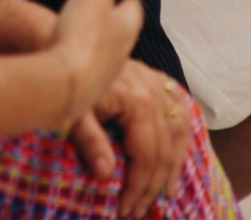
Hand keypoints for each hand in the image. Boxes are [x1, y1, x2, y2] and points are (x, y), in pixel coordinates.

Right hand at [50, 0, 144, 125]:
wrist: (63, 85)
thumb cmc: (80, 36)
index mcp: (126, 23)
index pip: (133, 8)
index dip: (128, 0)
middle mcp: (120, 51)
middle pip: (122, 34)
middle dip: (118, 25)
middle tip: (112, 17)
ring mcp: (104, 73)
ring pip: (107, 56)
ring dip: (102, 49)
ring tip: (93, 44)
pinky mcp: (88, 92)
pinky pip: (90, 76)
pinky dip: (85, 68)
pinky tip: (72, 68)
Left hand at [70, 62, 191, 218]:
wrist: (71, 47)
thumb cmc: (70, 81)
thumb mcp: (74, 113)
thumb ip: (89, 142)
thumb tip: (106, 174)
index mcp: (138, 101)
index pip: (147, 156)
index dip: (138, 187)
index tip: (125, 209)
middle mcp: (155, 91)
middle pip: (165, 149)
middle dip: (153, 185)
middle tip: (139, 210)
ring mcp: (158, 83)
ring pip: (180, 130)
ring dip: (174, 164)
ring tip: (165, 191)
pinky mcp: (156, 78)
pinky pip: (180, 108)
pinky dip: (181, 133)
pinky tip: (176, 151)